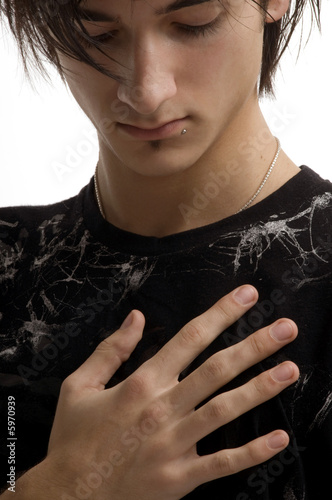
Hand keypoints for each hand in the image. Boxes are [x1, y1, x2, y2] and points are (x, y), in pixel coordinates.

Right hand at [42, 285, 297, 499]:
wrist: (67, 495)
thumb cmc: (73, 437)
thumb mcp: (79, 385)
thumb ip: (111, 348)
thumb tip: (136, 315)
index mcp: (142, 382)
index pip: (190, 338)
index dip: (221, 313)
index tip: (247, 296)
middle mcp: (163, 408)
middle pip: (218, 369)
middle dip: (255, 345)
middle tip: (286, 328)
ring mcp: (174, 444)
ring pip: (226, 410)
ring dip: (261, 388)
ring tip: (291, 369)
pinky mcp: (180, 477)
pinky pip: (223, 463)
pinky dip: (252, 452)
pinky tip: (279, 438)